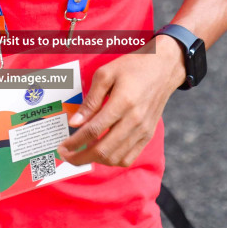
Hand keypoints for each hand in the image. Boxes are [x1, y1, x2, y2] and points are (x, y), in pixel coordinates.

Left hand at [58, 35, 185, 167]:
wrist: (164, 67)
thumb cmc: (133, 66)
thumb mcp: (106, 74)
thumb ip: (90, 100)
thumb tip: (75, 123)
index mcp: (123, 103)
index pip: (93, 130)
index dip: (74, 142)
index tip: (62, 146)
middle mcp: (135, 121)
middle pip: (103, 150)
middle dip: (80, 157)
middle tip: (66, 155)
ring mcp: (143, 131)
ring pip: (115, 158)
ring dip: (95, 161)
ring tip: (81, 153)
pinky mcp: (148, 135)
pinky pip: (129, 158)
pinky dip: (112, 161)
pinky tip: (101, 153)